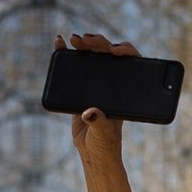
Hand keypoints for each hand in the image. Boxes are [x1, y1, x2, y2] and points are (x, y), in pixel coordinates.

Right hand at [58, 33, 138, 165]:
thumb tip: (88, 112)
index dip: (125, 51)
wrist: (93, 152)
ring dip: (85, 44)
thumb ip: (99, 123)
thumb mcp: (103, 134)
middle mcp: (114, 83)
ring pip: (94, 56)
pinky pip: (76, 65)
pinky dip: (67, 53)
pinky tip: (59, 43)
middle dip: (100, 43)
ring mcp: (98, 83)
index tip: (114, 51)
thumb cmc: (105, 144)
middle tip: (86, 40)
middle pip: (110, 55)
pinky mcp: (81, 87)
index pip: (132, 64)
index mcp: (127, 92)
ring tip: (73, 39)